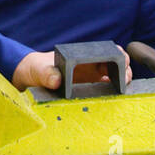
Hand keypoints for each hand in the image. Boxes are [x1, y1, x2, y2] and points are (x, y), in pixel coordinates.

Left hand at [11, 47, 132, 91]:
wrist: (29, 80)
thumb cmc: (35, 69)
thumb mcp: (38, 69)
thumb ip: (46, 73)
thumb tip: (57, 80)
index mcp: (82, 57)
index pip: (108, 52)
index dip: (119, 56)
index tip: (123, 62)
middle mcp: (90, 67)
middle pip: (116, 66)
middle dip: (125, 71)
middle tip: (125, 80)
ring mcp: (90, 80)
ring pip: (114, 80)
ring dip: (121, 84)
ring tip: (120, 92)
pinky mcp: (87, 93)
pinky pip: (104, 94)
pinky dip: (111, 97)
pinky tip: (111, 102)